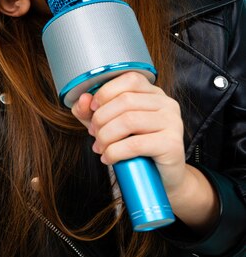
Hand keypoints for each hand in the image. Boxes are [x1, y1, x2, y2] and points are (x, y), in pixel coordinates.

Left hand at [71, 71, 218, 231]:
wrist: (160, 178)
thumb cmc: (134, 148)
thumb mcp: (107, 125)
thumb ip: (90, 111)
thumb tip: (83, 99)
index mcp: (153, 93)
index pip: (129, 79)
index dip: (106, 91)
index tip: (93, 108)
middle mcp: (167, 104)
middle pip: (125, 100)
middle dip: (101, 118)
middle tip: (93, 133)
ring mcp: (173, 122)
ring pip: (129, 121)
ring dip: (106, 136)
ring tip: (100, 147)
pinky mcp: (172, 144)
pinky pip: (136, 144)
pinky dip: (114, 152)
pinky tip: (108, 158)